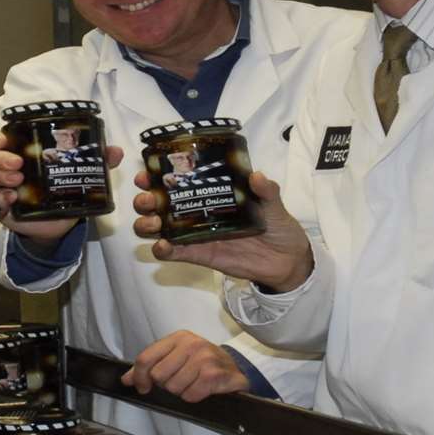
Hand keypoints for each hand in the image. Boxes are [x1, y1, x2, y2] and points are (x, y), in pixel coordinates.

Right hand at [0, 128, 124, 243]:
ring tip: (15, 181)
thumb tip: (116, 151)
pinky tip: (9, 200)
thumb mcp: (77, 176)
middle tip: (18, 165)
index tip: (3, 139)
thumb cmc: (61, 196)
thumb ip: (97, 163)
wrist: (53, 227)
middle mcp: (1, 167)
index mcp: (17, 153)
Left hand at [121, 331, 252, 402]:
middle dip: (166, 385)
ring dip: (181, 392)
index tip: (142, 387)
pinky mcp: (213, 374)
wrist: (235, 370)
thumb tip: (126, 379)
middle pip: (158, 375)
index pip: (146, 358)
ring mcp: (203, 358)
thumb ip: (150, 366)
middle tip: (180, 381)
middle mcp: (190, 344)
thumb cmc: (203, 364)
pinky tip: (202, 389)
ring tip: (193, 383)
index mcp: (178, 338)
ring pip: (173, 387)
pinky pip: (189, 395)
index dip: (139, 376)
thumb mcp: (176, 358)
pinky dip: (193, 397)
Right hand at [131, 170, 313, 291]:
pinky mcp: (199, 255)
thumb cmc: (278, 226)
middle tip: (148, 200)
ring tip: (153, 223)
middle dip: (146, 201)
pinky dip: (162, 250)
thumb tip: (256, 176)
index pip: (177, 181)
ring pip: (159, 228)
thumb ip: (266, 191)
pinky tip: (161, 246)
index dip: (156, 176)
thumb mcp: (274, 204)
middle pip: (159, 204)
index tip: (147, 173)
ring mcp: (195, 234)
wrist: (287, 260)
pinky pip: (174, 253)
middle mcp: (196, 212)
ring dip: (148, 224)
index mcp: (210, 193)